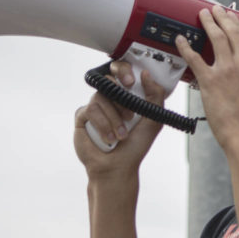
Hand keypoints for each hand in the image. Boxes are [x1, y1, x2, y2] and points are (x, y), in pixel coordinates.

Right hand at [74, 60, 164, 177]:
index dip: (124, 71)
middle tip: (128, 108)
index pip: (122, 72)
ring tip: (121, 135)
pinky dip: (102, 125)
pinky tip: (108, 138)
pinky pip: (90, 110)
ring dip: (114, 118)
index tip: (132, 82)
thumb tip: (146, 74)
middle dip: (119, 91)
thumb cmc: (135, 146)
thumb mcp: (153, 121)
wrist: (118, 166)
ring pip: (101, 97)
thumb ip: (155, 96)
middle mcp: (111, 99)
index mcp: (127, 97)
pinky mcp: (83, 116)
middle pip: (108, 79)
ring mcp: (96, 107)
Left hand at [175, 5, 238, 156]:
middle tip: (215, 9)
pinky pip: (195, 58)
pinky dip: (186, 46)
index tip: (231, 18)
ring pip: (216, 38)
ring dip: (208, 23)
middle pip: (232, 32)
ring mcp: (227, 71)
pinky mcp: (210, 81)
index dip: (237, 25)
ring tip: (202, 15)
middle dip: (222, 17)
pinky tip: (180, 39)